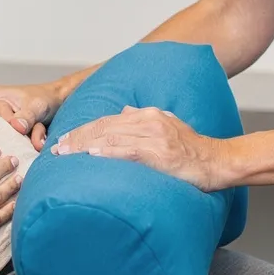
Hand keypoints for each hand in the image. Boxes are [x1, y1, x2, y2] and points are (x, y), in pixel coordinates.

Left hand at [51, 107, 236, 190]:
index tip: (65, 140)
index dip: (83, 130)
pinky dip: (108, 152)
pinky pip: (128, 151)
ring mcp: (154, 137)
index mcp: (147, 115)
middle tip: (56, 149)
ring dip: (84, 146)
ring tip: (65, 154)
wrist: (217, 161)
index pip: (107, 121)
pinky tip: (92, 155)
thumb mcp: (167, 126)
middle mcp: (148, 121)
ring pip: (110, 137)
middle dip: (76, 137)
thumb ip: (143, 120)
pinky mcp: (160, 153)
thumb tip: (123, 113)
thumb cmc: (191, 149)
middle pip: (103, 127)